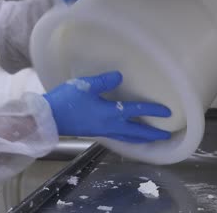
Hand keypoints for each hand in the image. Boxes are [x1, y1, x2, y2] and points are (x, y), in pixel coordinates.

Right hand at [43, 71, 171, 142]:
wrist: (48, 119)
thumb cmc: (66, 101)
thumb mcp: (85, 86)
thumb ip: (104, 81)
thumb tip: (120, 76)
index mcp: (110, 113)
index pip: (136, 111)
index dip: (153, 110)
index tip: (168, 112)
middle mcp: (109, 125)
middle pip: (136, 132)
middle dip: (152, 134)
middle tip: (166, 136)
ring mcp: (102, 131)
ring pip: (127, 137)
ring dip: (140, 138)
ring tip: (150, 139)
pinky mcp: (95, 132)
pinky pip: (117, 137)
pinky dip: (127, 138)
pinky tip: (126, 135)